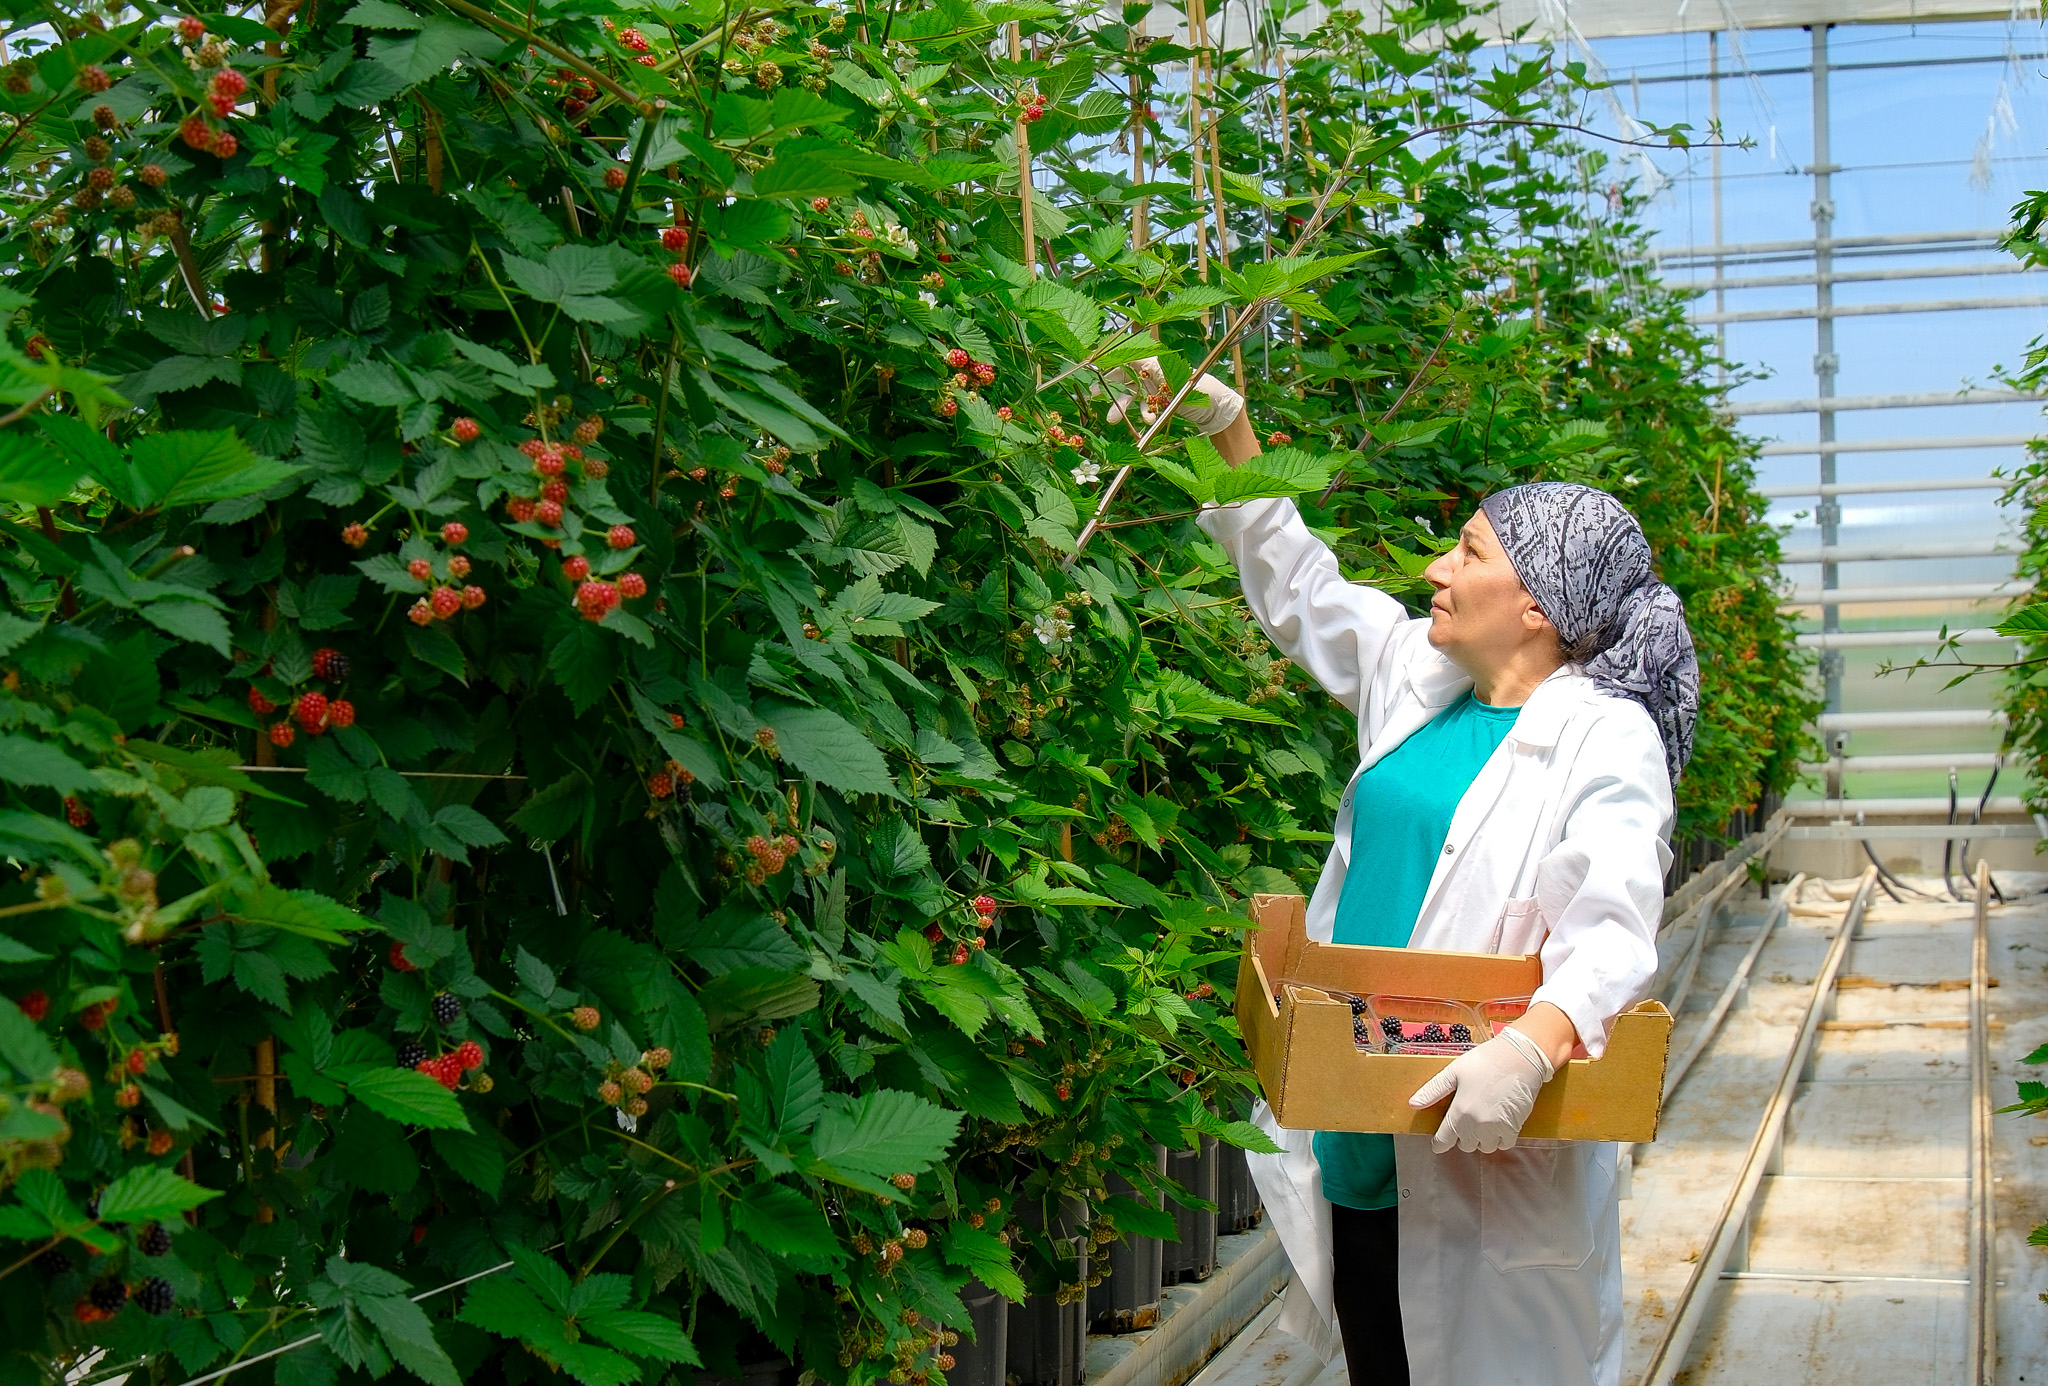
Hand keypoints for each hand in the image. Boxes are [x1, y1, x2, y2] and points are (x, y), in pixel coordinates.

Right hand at [1104, 356, 1244, 436]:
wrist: (1218, 410)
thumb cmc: (1202, 390)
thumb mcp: (1175, 379)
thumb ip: (1152, 369)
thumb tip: (1129, 354)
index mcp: (1155, 361)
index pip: (1125, 357)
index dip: (1108, 363)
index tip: (1092, 369)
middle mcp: (1153, 371)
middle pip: (1123, 376)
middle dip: (1108, 387)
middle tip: (1092, 396)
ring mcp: (1156, 387)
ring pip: (1131, 395)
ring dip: (1122, 407)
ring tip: (1113, 421)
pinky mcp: (1160, 401)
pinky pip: (1144, 407)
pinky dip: (1143, 414)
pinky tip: (1148, 421)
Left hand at [1407, 1028, 1553, 1154]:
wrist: (1520, 1057)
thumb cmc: (1485, 1061)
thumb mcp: (1454, 1071)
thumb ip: (1433, 1090)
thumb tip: (1413, 1104)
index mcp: (1460, 1112)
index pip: (1445, 1140)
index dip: (1439, 1143)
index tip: (1438, 1144)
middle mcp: (1477, 1125)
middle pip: (1465, 1145)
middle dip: (1462, 1137)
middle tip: (1464, 1120)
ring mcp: (1497, 1128)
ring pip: (1484, 1147)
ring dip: (1481, 1139)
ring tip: (1481, 1122)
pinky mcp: (1515, 1127)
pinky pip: (1504, 1144)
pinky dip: (1499, 1138)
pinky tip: (1497, 1123)